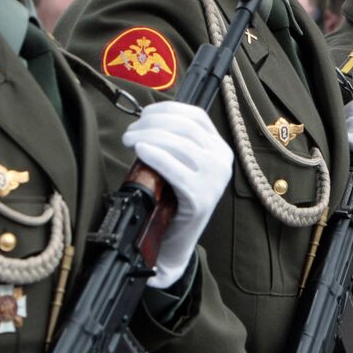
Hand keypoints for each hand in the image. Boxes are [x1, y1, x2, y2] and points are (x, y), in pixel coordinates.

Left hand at [121, 101, 231, 288]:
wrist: (175, 243)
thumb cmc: (172, 200)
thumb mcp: (181, 165)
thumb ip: (174, 142)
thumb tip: (146, 119)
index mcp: (220, 149)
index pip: (196, 116)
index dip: (167, 109)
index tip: (143, 114)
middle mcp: (222, 162)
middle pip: (185, 128)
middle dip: (152, 123)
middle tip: (129, 132)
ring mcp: (214, 181)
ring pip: (180, 145)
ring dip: (149, 136)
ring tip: (130, 140)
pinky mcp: (200, 198)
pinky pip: (176, 169)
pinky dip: (156, 156)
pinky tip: (141, 151)